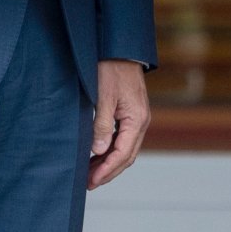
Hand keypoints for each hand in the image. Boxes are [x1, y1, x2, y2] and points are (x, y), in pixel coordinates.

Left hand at [88, 59, 149, 188]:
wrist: (121, 48)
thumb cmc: (111, 68)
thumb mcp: (103, 96)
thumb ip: (102, 125)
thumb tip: (98, 151)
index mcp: (137, 119)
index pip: (123, 153)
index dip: (107, 170)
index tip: (91, 180)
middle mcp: (141, 121)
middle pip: (127, 156)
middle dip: (108, 171)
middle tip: (89, 183)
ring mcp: (137, 117)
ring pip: (125, 149)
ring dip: (109, 162)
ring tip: (90, 172)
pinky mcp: (131, 113)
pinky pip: (123, 138)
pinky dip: (111, 150)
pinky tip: (97, 154)